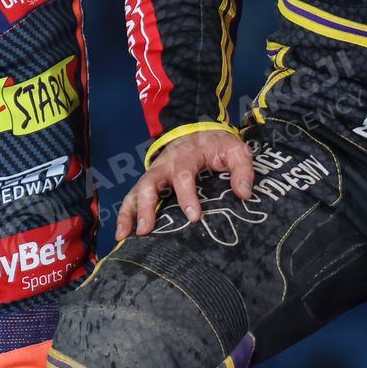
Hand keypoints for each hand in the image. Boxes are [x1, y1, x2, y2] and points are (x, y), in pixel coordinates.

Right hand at [116, 129, 254, 239]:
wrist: (199, 131)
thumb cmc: (216, 145)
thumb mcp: (235, 150)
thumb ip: (242, 168)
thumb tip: (243, 194)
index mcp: (186, 156)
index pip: (183, 175)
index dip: (187, 196)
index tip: (194, 216)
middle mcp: (164, 165)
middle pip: (149, 183)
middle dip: (145, 206)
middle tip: (145, 229)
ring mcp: (154, 174)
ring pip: (135, 191)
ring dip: (128, 212)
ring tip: (124, 236)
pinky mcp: (149, 183)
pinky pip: (132, 197)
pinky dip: (125, 214)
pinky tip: (122, 235)